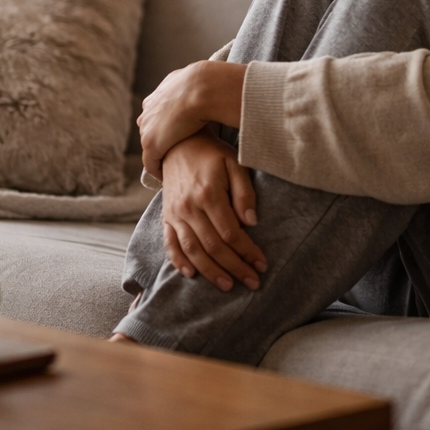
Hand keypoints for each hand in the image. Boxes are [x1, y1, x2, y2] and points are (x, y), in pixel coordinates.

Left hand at [138, 60, 245, 178]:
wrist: (203, 89)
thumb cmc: (210, 84)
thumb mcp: (201, 81)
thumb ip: (196, 88)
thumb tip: (208, 88)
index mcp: (159, 94)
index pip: (158, 114)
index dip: (167, 126)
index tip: (177, 134)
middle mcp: (148, 110)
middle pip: (151, 130)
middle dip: (161, 140)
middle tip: (175, 152)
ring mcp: (148, 128)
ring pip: (151, 147)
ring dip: (161, 156)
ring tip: (174, 166)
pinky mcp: (151, 144)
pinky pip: (151, 163)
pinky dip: (158, 171)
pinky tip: (169, 178)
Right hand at [161, 133, 265, 291]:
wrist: (179, 144)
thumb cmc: (212, 154)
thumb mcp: (234, 164)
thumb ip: (244, 192)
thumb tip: (251, 221)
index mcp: (209, 194)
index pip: (231, 233)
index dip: (247, 251)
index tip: (262, 264)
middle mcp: (189, 208)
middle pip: (213, 247)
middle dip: (235, 267)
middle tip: (253, 282)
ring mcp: (175, 214)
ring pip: (192, 250)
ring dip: (210, 271)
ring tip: (228, 285)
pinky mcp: (166, 217)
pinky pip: (170, 244)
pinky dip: (179, 262)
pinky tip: (192, 275)